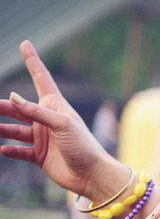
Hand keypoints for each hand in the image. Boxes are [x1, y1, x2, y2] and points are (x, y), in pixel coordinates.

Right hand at [0, 41, 125, 199]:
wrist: (92, 175)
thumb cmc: (84, 147)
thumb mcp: (62, 125)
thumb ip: (37, 112)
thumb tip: (12, 97)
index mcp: (55, 106)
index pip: (41, 78)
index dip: (33, 61)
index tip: (25, 43)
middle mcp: (47, 120)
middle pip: (17, 108)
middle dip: (2, 106)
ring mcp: (42, 138)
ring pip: (14, 130)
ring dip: (0, 128)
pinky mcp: (39, 155)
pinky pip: (19, 150)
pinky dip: (10, 150)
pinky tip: (2, 149)